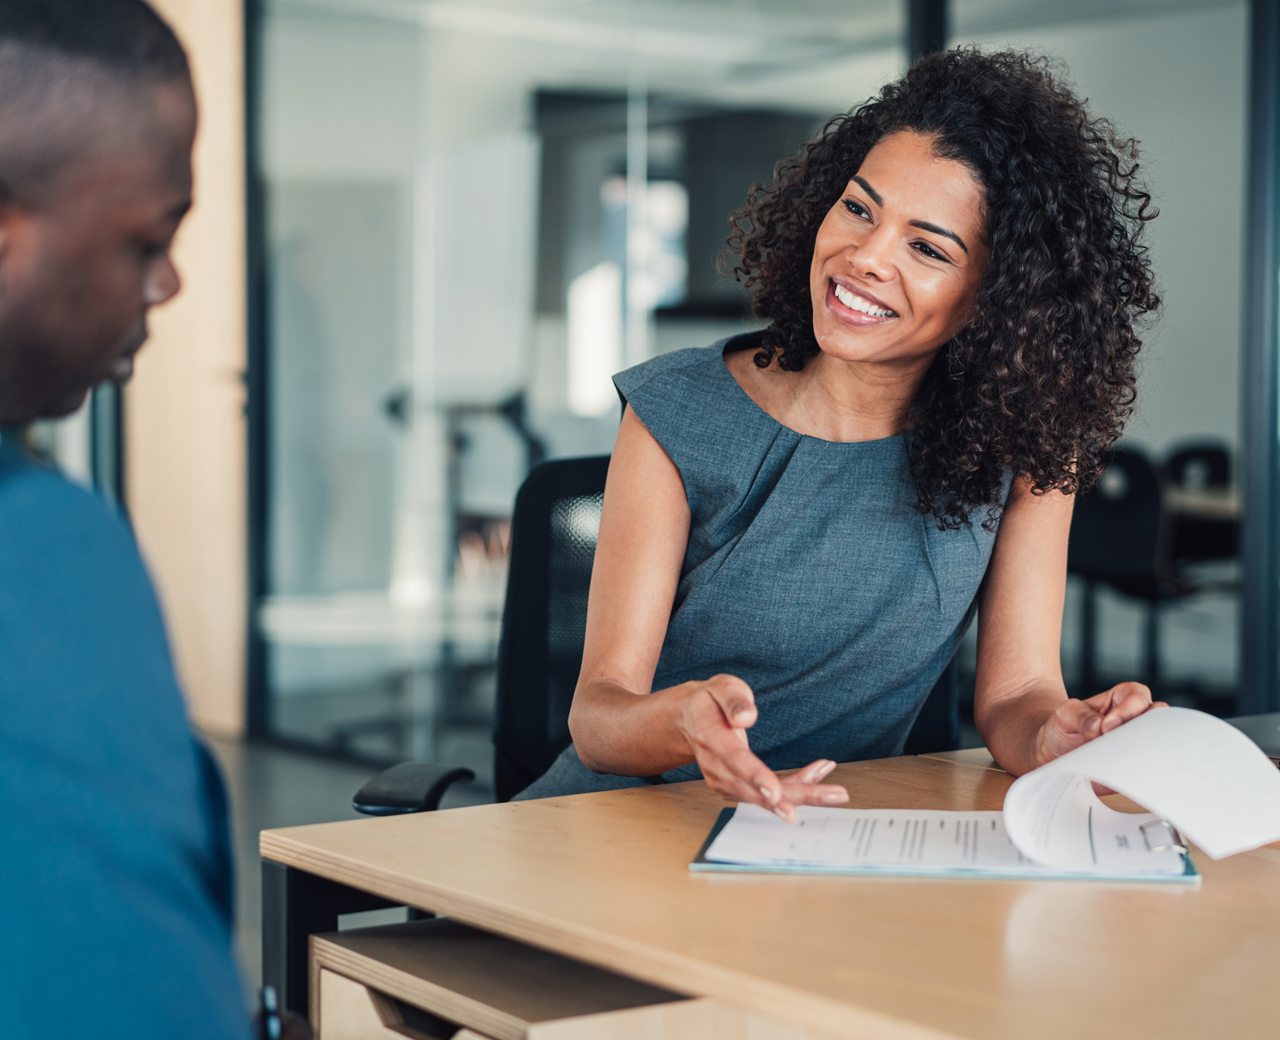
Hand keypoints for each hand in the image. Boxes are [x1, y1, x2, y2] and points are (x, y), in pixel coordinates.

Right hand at [675, 674, 847, 822]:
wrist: (690, 720)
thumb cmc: (710, 702)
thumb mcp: (720, 687)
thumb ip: (734, 699)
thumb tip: (747, 717)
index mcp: (711, 737)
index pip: (735, 760)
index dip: (756, 778)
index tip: (775, 793)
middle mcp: (715, 765)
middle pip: (755, 788)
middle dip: (792, 797)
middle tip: (828, 797)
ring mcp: (723, 781)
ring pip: (765, 797)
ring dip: (802, 792)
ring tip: (835, 790)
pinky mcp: (735, 788)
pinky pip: (767, 795)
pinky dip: (796, 787)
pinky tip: (818, 776)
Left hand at [1034, 681, 1166, 767]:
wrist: (1054, 756)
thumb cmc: (1063, 728)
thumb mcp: (1064, 715)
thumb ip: (1079, 715)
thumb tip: (1099, 726)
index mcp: (1120, 699)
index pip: (1137, 696)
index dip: (1128, 708)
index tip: (1108, 725)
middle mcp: (1135, 720)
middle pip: (1159, 717)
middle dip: (1146, 728)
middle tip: (1122, 742)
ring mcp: (1138, 743)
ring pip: (1160, 743)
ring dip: (1148, 749)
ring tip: (1124, 758)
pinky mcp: (1136, 765)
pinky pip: (1151, 768)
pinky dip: (1145, 770)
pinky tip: (1127, 774)